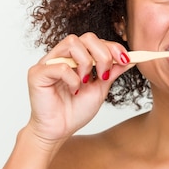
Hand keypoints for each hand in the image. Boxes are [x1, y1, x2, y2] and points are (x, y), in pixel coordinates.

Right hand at [25, 32, 132, 147]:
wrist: (59, 131)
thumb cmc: (75, 111)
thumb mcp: (100, 89)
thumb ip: (112, 72)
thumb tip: (131, 59)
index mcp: (76, 57)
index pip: (96, 40)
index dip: (113, 47)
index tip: (125, 60)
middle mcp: (62, 55)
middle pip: (86, 37)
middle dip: (102, 55)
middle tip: (104, 75)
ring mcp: (48, 62)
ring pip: (72, 43)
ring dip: (86, 63)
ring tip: (86, 82)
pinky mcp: (37, 73)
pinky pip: (60, 66)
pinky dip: (72, 79)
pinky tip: (74, 91)